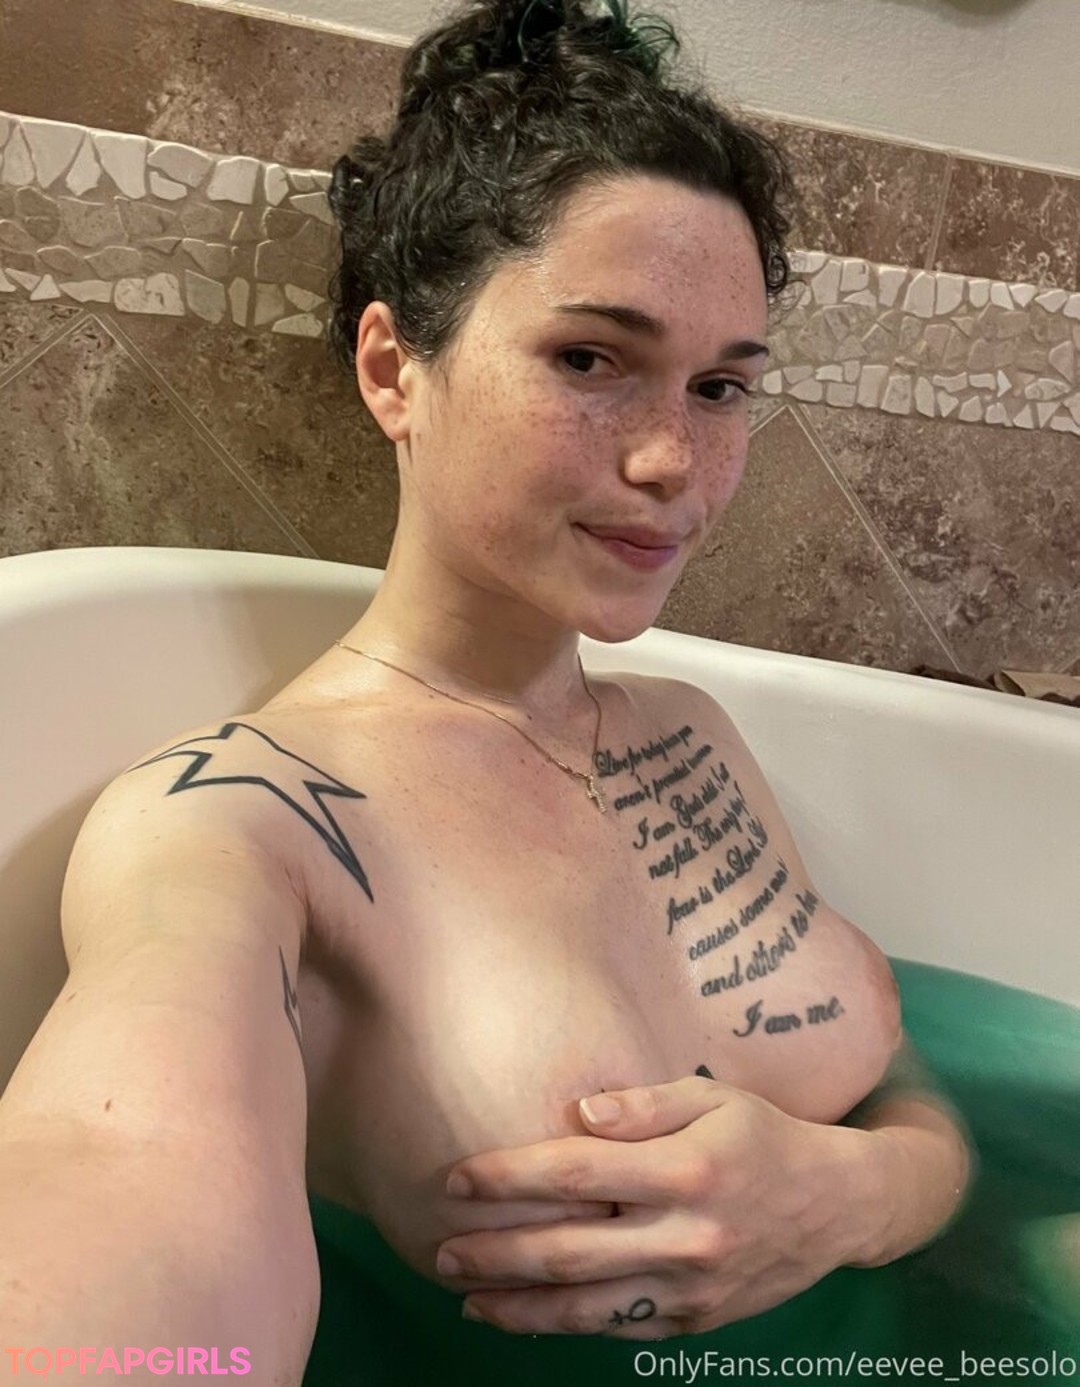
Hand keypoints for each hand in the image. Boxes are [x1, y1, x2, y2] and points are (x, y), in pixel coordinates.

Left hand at [437, 1075, 881, 1338]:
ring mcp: (694, 1286)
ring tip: (468, 1298)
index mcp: (688, 1169)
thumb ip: (644, 1103)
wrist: (839, 1205)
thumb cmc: (764, 1135)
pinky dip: (569, 1326)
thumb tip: (576, 1113)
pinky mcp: (699, 1319)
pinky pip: (622, 1327)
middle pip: (572, 1250)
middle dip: (498, 1253)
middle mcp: (688, 1234)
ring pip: (589, 1306)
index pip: (578, 1173)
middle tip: (443, 1252)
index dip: (512, 1176)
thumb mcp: (713, 1096)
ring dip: (520, 1307)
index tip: (459, 1177)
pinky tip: (529, 1318)